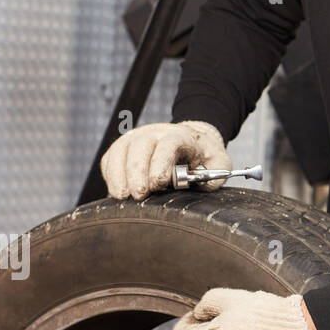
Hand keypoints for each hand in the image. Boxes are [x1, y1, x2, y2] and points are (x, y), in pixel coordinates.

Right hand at [100, 120, 230, 199]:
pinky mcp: (122, 148)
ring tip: (122, 196)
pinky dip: (110, 174)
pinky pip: (110, 158)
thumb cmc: (204, 156)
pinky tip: (116, 191)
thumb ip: (216, 174)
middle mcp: (155, 133)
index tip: (158, 184)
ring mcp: (136, 138)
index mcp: (180, 136)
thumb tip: (204, 184)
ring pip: (121, 151)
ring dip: (119, 175)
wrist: (190, 140)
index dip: (161, 164)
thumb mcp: (219, 163)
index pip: (168, 145)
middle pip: (140, 148)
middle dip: (137, 173)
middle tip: (138, 195)